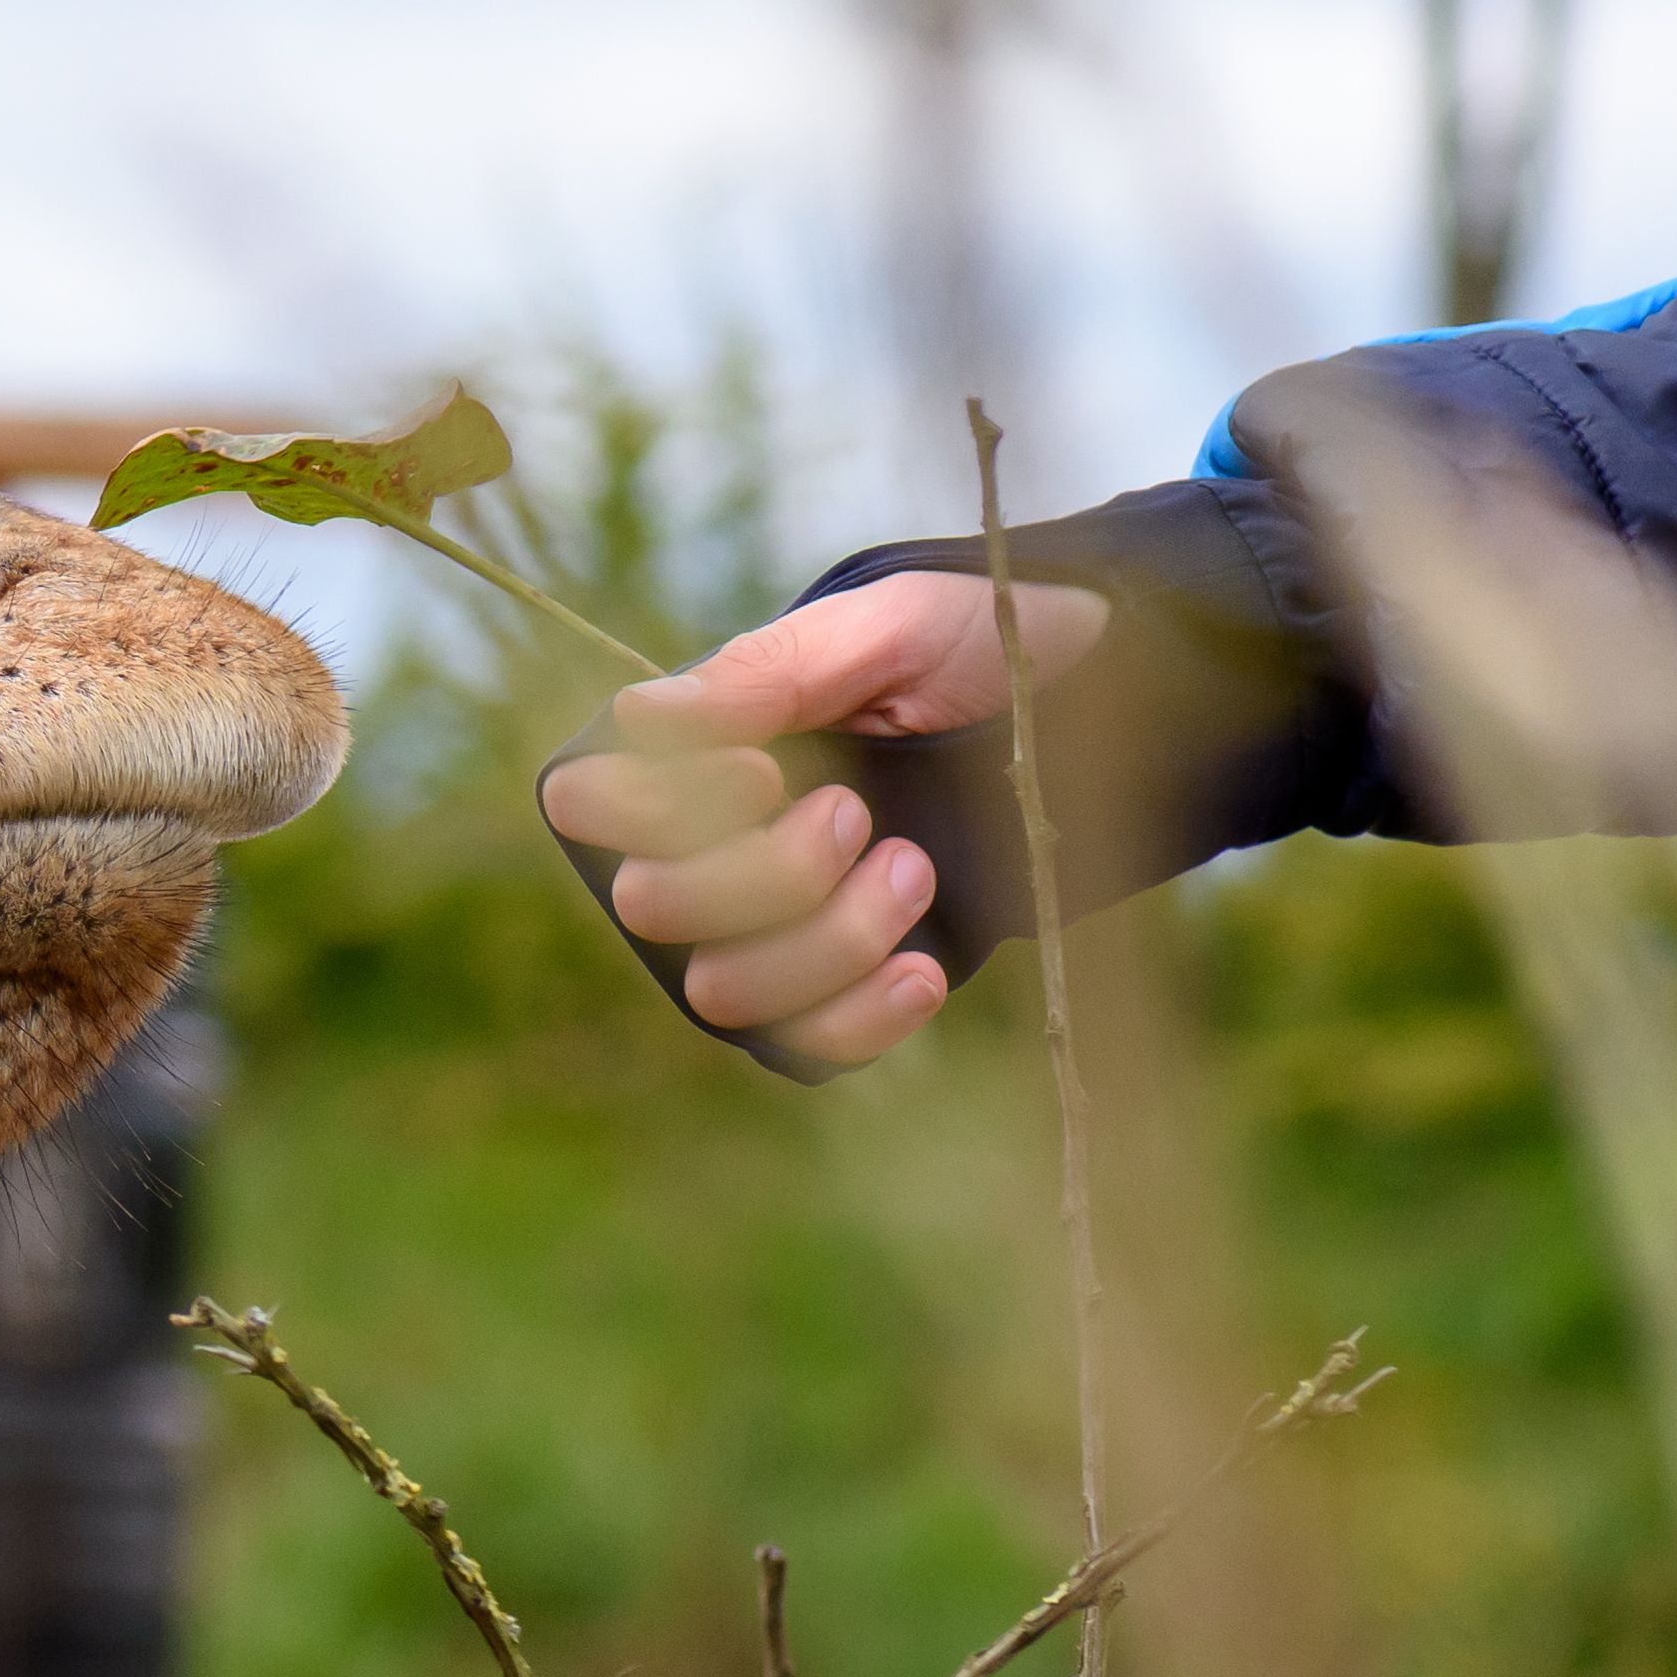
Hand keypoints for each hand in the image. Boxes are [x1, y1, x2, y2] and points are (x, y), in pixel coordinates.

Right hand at [534, 569, 1111, 1071]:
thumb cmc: (970, 646)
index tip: (763, 770)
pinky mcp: (841, 992)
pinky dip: (864, 1017)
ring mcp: (769, 933)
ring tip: (915, 867)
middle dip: (763, 870)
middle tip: (858, 810)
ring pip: (725, 990)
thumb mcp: (882, 627)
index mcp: (690, 753)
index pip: (582, 803)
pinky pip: (806, 1049)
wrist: (1094, 703)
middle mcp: (705, 852)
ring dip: (828, 937)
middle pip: (651, 907)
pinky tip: (926, 969)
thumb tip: (640, 718)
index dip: (649, 807)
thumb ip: (767, 670)